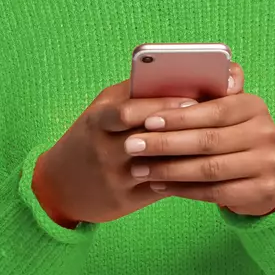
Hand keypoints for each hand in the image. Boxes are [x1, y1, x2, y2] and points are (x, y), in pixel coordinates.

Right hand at [31, 78, 214, 225]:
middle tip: (213, 120)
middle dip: (181, 128)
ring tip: (214, 143)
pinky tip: (204, 166)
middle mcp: (103, 147)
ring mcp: (113, 175)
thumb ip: (134, 92)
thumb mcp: (103, 108)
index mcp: (98, 118)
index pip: (131, 109)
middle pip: (148, 137)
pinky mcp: (123, 199)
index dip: (165, 104)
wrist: (59, 184)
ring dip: (187, 153)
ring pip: (158, 164)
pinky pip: (160, 186)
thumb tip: (180, 75)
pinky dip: (183, 177)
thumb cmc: (92, 135)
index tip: (194, 98)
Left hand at [122, 62, 274, 216]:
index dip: (179, 116)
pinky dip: (182, 190)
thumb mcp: (224, 111)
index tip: (147, 121)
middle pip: (208, 141)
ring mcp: (268, 163)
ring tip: (139, 169)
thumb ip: (206, 93)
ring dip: (169, 169)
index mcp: (253, 105)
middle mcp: (265, 132)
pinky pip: (215, 192)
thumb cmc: (230, 136)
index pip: (213, 109)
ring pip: (209, 169)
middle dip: (165, 144)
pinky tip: (158, 185)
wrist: (263, 178)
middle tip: (132, 146)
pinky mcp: (263, 191)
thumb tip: (172, 76)